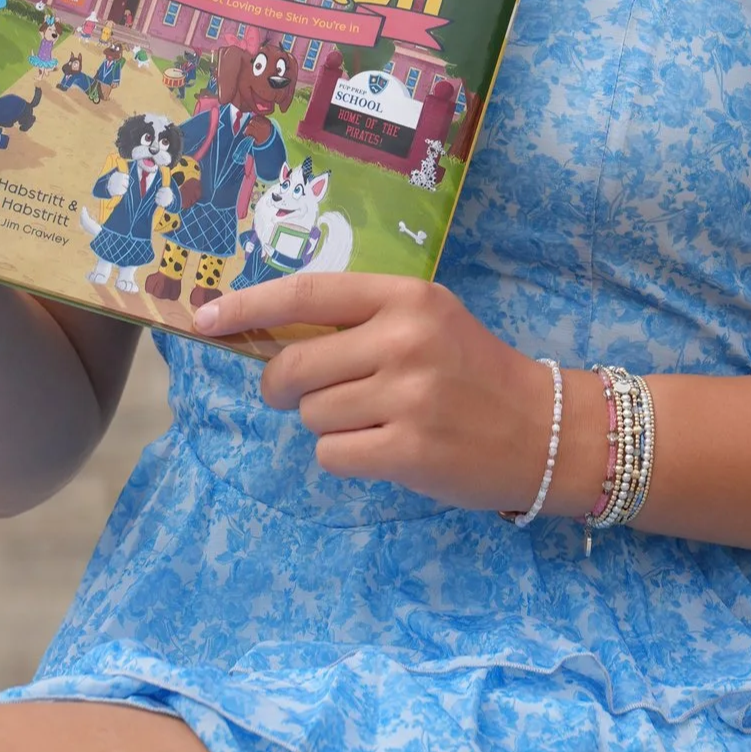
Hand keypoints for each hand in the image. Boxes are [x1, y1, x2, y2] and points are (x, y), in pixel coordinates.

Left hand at [194, 273, 593, 514]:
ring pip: (311, 415)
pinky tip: (382, 450)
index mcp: (406, 297)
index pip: (306, 294)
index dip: (247, 307)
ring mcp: (409, 396)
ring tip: (374, 420)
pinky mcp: (409, 450)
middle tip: (301, 395)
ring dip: (327, 424)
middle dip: (283, 388)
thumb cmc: (474, 373)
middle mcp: (405, 340)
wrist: (545, 430)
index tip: (205, 319)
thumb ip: (359, 322)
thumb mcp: (425, 322)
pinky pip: (332, 454)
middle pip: (294, 366)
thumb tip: (268, 337)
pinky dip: (344, 457)